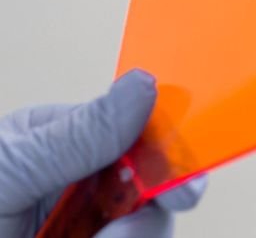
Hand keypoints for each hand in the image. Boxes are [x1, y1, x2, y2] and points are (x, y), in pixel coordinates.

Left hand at [0, 70, 206, 237]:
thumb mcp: (10, 168)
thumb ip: (79, 134)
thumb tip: (144, 86)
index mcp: (59, 142)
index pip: (136, 135)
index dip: (168, 158)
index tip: (184, 187)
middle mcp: (77, 187)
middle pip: (150, 194)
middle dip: (143, 216)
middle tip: (117, 235)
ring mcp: (81, 228)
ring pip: (141, 232)